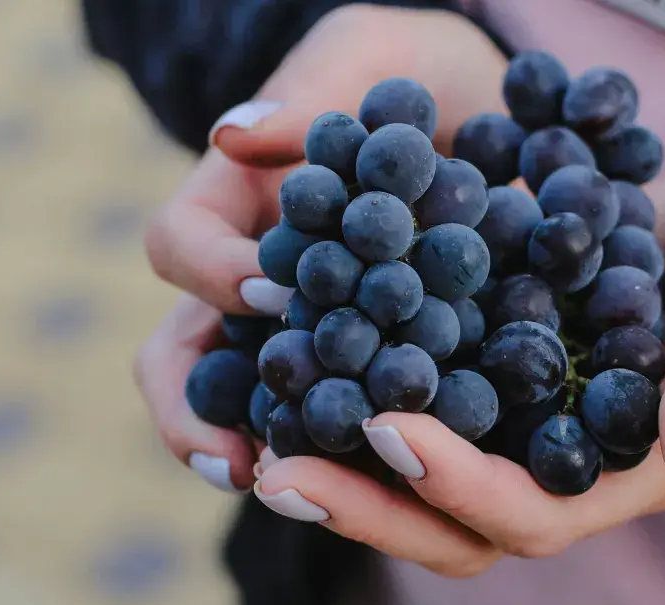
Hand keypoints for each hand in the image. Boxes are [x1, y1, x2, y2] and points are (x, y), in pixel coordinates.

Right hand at [136, 5, 506, 489]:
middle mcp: (259, 273)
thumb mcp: (368, 56)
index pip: (180, 245)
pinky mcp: (373, 352)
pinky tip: (392, 463)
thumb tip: (234, 132)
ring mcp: (311, 320)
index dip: (213, 277)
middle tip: (238, 461)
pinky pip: (344, 403)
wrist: (484, 111)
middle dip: (198, 408)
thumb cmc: (415, 69)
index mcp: (239, 203)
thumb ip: (311, 89)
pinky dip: (353, 436)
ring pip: (255, 397)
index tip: (277, 296)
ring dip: (266, 444)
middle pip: (188, 351)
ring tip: (296, 489)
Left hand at [253, 163, 664, 574]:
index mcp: (630, 468)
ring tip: (260, 424)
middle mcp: (565, 455)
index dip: (463, 486)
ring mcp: (525, 410)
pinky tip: (301, 352)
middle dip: (370, 501)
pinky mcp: (499, 355)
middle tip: (277, 469)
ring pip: (423, 464)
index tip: (391, 431)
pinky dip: (364, 380)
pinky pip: (423, 386)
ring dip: (344, 453)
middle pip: (455, 513)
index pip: (536, 511)